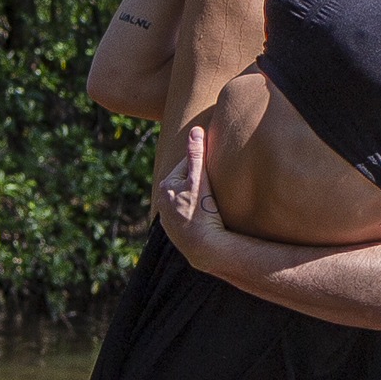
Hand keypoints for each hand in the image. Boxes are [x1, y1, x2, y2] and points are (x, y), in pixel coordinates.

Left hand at [154, 124, 224, 260]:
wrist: (205, 249)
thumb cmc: (203, 212)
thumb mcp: (200, 180)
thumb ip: (197, 155)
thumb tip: (195, 130)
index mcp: (166, 185)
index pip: (188, 165)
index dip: (204, 165)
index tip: (216, 167)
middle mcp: (162, 202)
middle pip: (186, 183)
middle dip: (200, 182)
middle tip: (218, 185)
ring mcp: (168, 220)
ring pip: (186, 201)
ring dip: (198, 199)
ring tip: (214, 202)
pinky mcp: (176, 234)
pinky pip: (188, 217)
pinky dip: (196, 215)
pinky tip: (207, 218)